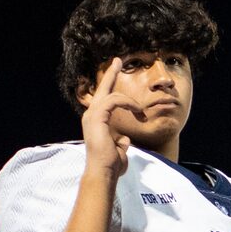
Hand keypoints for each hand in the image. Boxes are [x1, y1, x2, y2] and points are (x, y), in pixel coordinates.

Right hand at [79, 59, 131, 176]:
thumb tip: (124, 139)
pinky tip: (136, 111)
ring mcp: (92, 115)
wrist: (103, 171)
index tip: (117, 77)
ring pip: (110, 94)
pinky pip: (113, 100)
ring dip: (129, 101)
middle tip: (118, 60)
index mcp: (95, 121)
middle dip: (111, 73)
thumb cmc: (111, 164)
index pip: (103, 99)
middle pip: (102, 89)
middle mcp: (90, 115)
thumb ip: (120, 142)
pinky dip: (126, 103)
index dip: (111, 87)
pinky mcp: (97, 116)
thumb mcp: (118, 150)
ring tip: (139, 111)